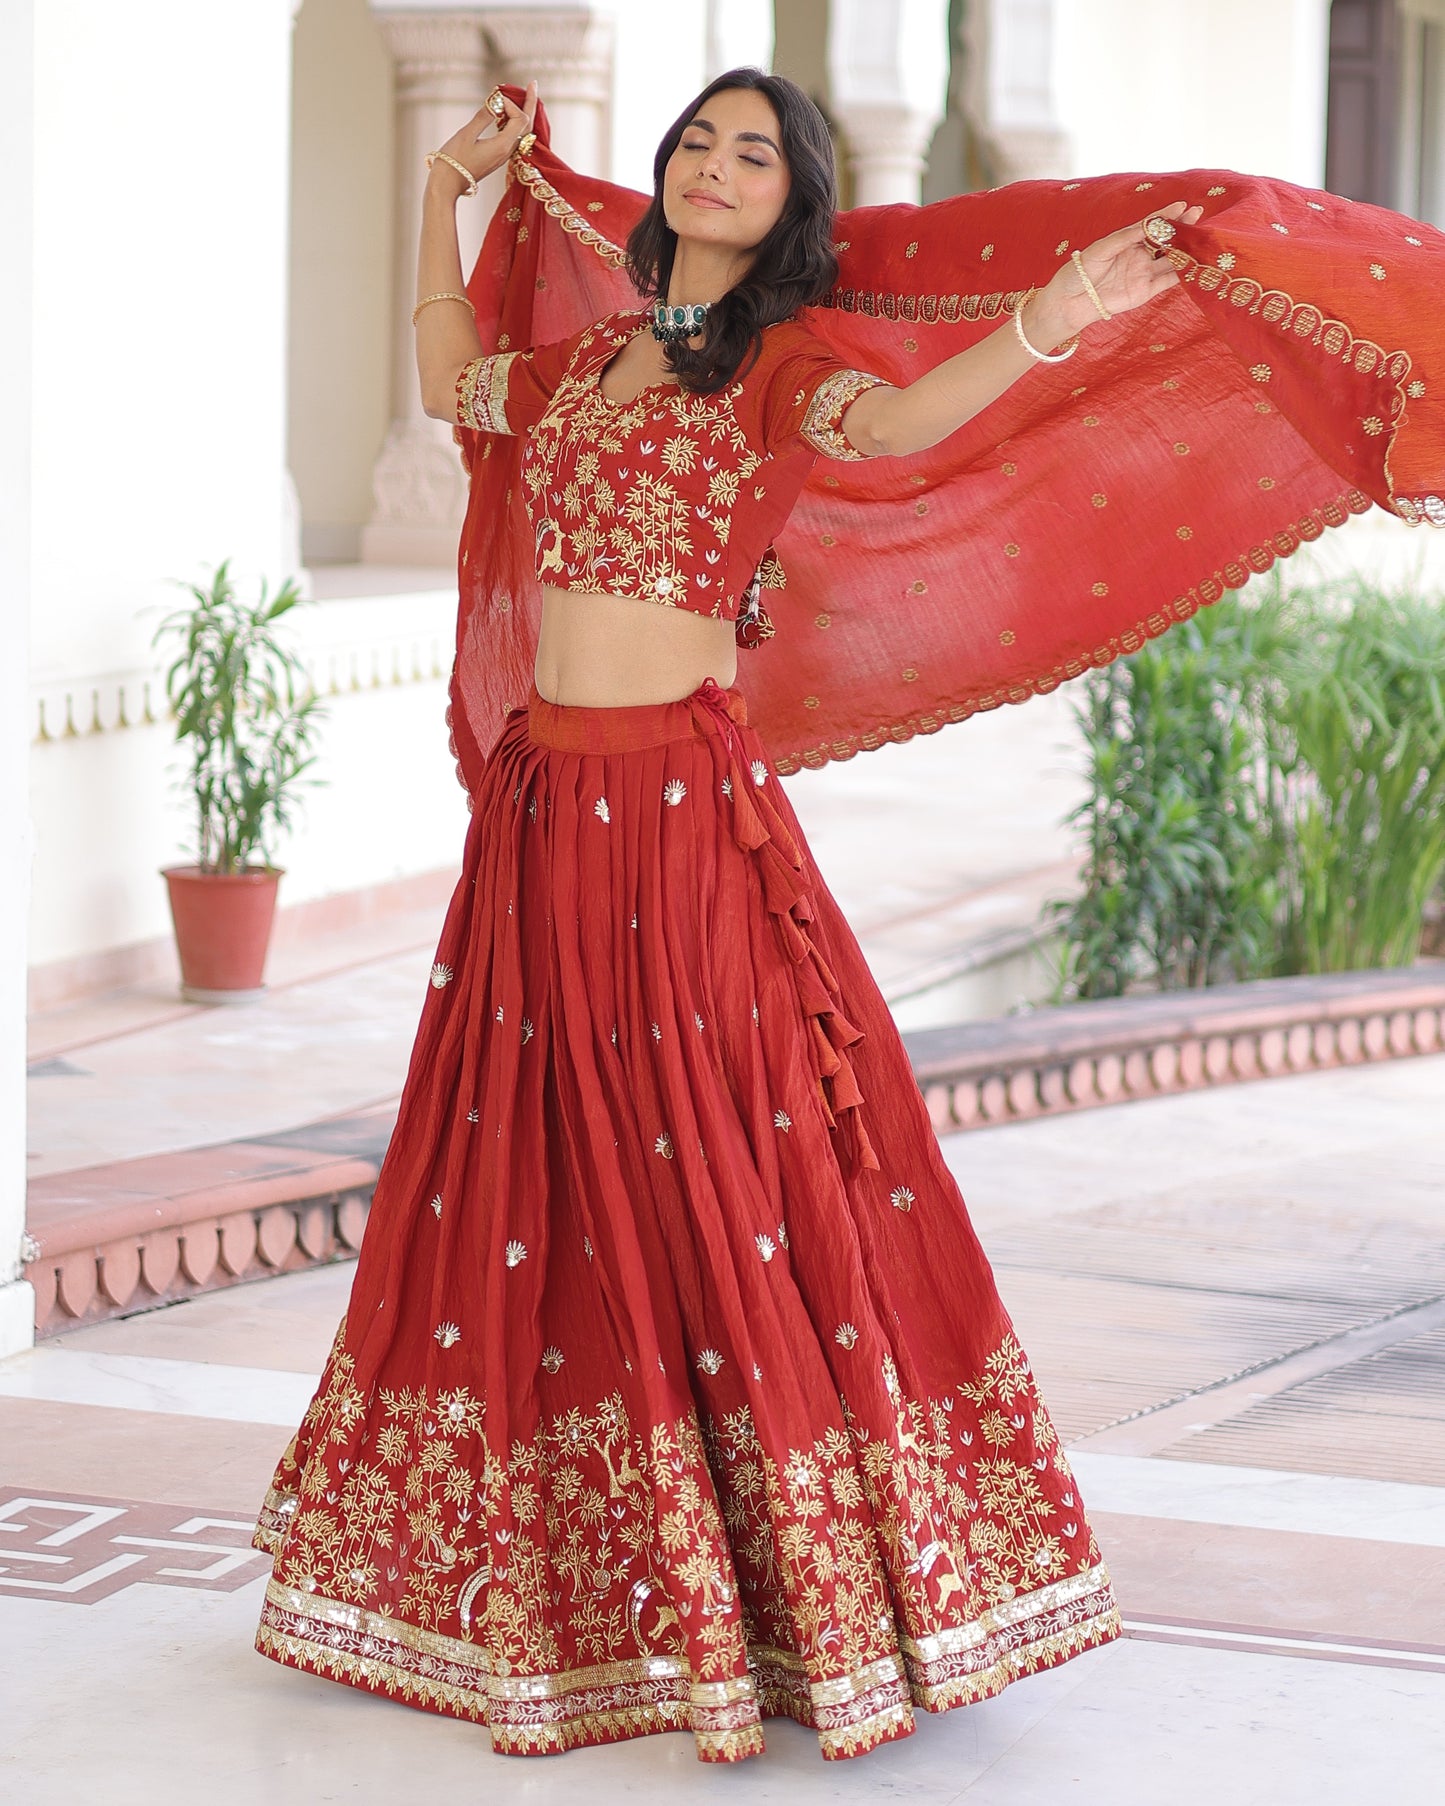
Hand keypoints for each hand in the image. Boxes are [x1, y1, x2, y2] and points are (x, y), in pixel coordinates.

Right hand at [427, 81, 538, 198]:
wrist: (448, 184)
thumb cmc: (454, 160)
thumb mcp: (467, 134)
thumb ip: (483, 116)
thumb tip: (496, 100)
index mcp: (503, 146)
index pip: (520, 118)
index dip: (511, 103)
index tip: (494, 99)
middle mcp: (507, 152)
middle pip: (528, 125)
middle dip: (531, 103)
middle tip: (533, 84)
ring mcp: (504, 155)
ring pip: (522, 131)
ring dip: (523, 112)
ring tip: (523, 95)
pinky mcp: (497, 156)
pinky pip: (513, 137)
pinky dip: (514, 122)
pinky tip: (507, 113)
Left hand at [1027, 198, 1204, 347]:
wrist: (1069, 302)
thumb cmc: (1079, 271)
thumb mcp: (1101, 249)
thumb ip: (1125, 237)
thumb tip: (1147, 225)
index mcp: (1127, 241)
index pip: (1151, 226)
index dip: (1166, 216)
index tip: (1182, 205)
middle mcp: (1138, 256)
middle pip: (1165, 240)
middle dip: (1181, 228)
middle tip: (1197, 215)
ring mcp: (1143, 274)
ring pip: (1170, 260)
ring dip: (1185, 250)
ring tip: (1201, 237)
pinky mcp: (1145, 292)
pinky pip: (1167, 281)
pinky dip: (1181, 273)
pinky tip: (1194, 263)